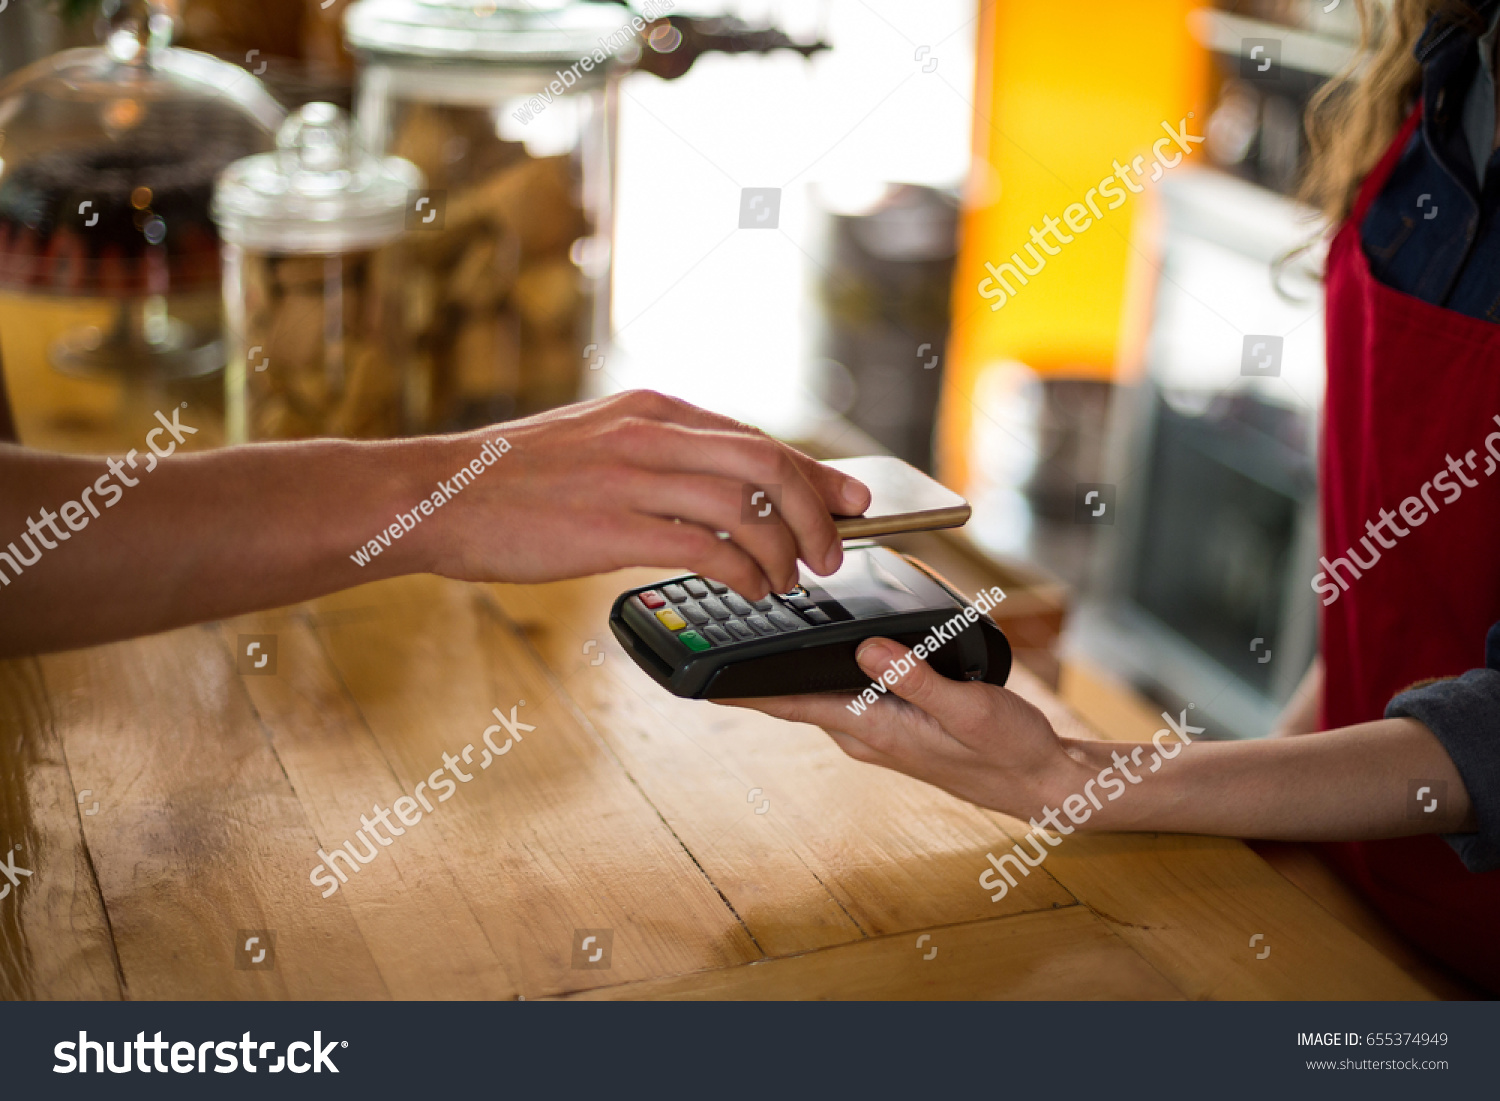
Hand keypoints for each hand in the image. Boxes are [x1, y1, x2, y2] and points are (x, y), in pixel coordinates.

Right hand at [421, 390, 871, 597]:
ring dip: (783, 550)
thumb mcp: (592, 443)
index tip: (847, 499)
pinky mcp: (613, 526)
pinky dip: (745, 571)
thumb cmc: (508, 481)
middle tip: (833, 550)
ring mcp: (632, 478)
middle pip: (767, 462)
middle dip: (815, 510)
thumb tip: (713, 487)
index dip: (812, 472)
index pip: (754, 436)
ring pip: (746, 506)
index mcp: (649, 411)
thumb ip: (653, 456)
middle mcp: (649, 434)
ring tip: (788, 580)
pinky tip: (749, 589)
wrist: (438, 496)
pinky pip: (708, 546)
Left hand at [720, 637, 1084, 817]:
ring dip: (789, 665)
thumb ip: (916, 679)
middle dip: (757, 666)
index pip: (793, 702)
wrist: (1040, 780)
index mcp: (872, 728)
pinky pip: (845, 689)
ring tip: (752, 630)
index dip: (745, 688)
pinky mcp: (891, 720)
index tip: (701, 673)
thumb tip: (867, 650)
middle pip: (795, 692)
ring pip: (819, 689)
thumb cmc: (1009, 750)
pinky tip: (820, 646)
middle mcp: (863, 730)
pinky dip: (826, 667)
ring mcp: (875, 727)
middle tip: (716, 628)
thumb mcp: (970, 709)